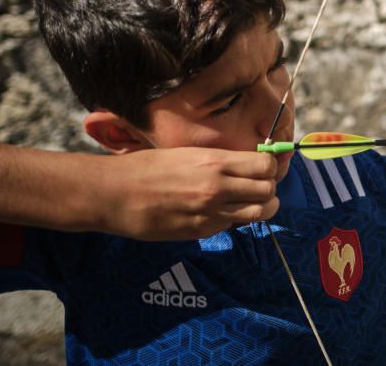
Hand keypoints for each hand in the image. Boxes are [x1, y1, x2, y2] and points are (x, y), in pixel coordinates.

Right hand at [97, 147, 280, 240]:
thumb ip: (217, 162)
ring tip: (250, 204)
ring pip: (260, 213)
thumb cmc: (146, 167)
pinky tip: (223, 214)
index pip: (265, 165)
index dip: (269, 167)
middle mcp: (218, 186)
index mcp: (214, 161)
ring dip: (261, 208)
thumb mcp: (186, 154)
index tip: (263, 168)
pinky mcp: (201, 231)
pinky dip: (236, 220)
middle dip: (269, 189)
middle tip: (259, 188)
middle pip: (269, 190)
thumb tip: (243, 167)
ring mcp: (211, 212)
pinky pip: (233, 226)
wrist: (115, 194)